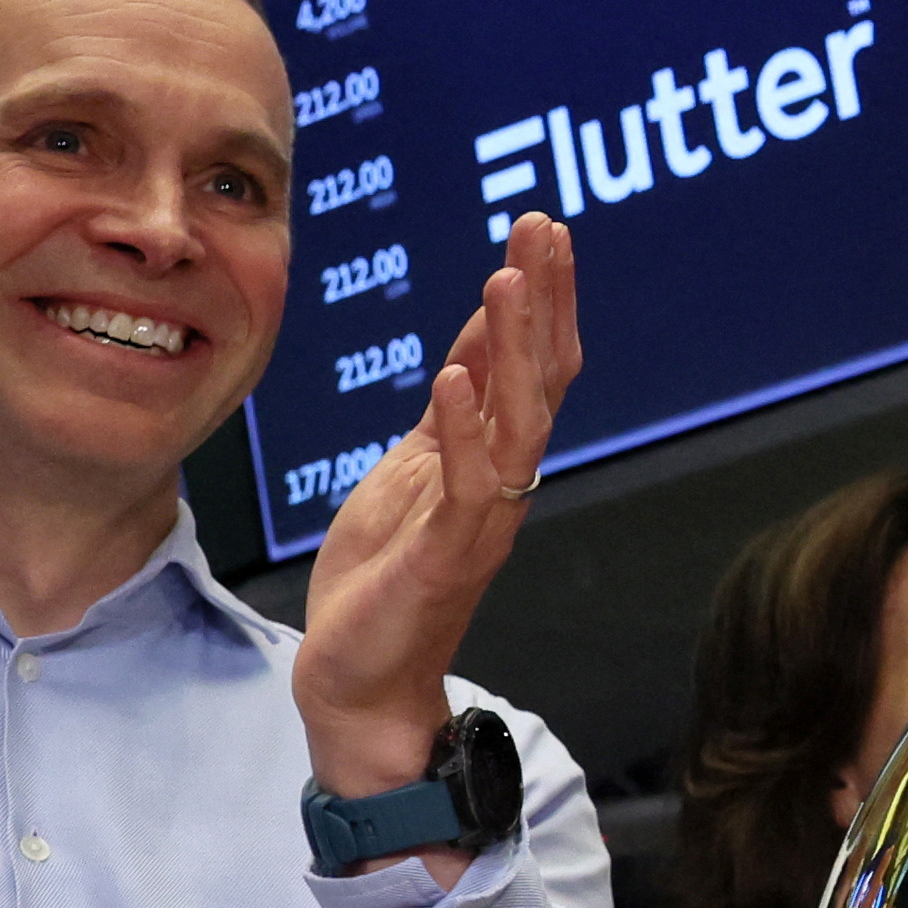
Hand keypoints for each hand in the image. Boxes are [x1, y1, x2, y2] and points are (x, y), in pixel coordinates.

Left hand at [295, 215, 580, 802]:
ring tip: (507, 278)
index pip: (531, 363)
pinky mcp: (447, 554)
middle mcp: (505, 480)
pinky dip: (463, 430)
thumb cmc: (382, 580)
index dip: (541, 296)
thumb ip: (452, 411)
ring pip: (518, 419)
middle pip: (541, 376)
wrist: (361, 681)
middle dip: (544, 298)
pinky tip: (452, 378)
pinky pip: (467, 484)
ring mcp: (483, 517)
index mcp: (493, 457)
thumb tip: (481, 338)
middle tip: (545, 226)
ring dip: (515, 347)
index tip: (542, 230)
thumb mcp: (413, 470)